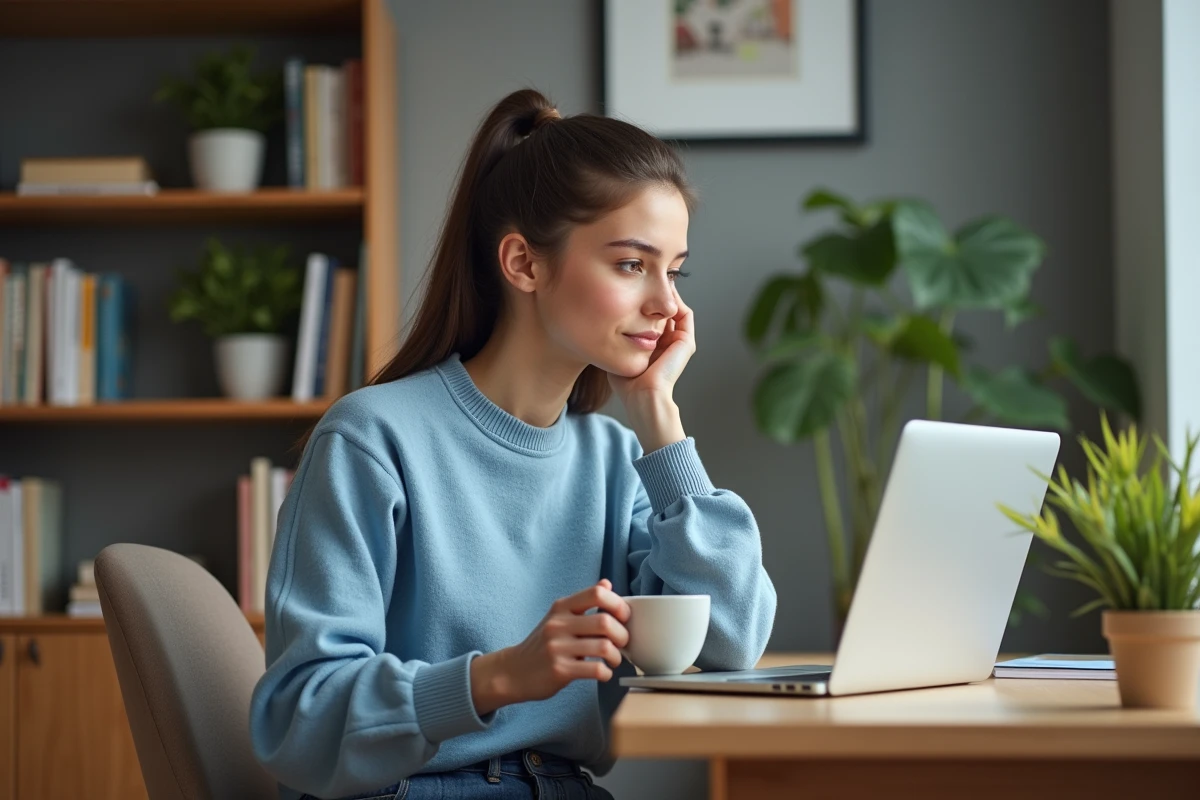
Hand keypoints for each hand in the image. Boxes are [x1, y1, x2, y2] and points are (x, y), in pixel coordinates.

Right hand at [470, 580, 630, 714]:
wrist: (513, 671)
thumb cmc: (542, 644)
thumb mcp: (559, 617)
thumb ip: (583, 602)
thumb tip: (606, 584)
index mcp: (561, 607)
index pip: (597, 594)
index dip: (618, 604)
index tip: (623, 617)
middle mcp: (558, 624)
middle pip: (605, 622)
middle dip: (622, 635)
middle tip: (622, 643)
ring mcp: (557, 647)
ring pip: (604, 647)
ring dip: (616, 657)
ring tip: (613, 660)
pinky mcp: (559, 670)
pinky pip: (595, 670)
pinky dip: (606, 673)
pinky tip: (603, 673)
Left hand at [608, 289, 695, 404]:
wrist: (642, 396)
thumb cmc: (627, 382)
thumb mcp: (617, 353)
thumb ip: (615, 337)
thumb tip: (599, 319)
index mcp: (654, 346)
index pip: (651, 318)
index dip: (643, 302)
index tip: (631, 289)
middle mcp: (668, 343)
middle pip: (664, 311)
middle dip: (655, 294)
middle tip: (644, 279)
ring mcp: (679, 342)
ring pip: (675, 309)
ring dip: (667, 294)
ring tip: (655, 281)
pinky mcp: (686, 342)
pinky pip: (684, 313)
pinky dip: (675, 300)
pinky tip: (663, 291)